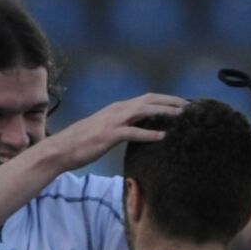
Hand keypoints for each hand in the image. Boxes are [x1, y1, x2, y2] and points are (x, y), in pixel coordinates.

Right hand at [52, 93, 187, 169]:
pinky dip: (149, 133)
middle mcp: (117, 110)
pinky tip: (163, 136)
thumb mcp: (106, 130)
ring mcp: (113, 121)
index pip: (146, 99)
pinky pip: (133, 132)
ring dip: (164, 112)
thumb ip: (122, 127)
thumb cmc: (82, 143)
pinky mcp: (109, 135)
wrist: (61, 150)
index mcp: (117, 108)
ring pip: (144, 111)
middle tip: (189, 107)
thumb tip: (139, 128)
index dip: (166, 100)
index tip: (182, 104)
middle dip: (171, 101)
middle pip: (149, 100)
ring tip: (181, 116)